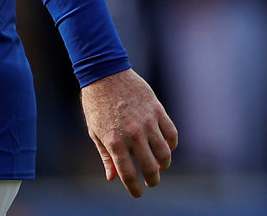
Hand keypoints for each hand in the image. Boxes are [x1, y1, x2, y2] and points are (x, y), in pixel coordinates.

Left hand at [80, 68, 177, 197]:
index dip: (134, 188)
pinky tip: (166, 148)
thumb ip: (106, 155)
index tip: (138, 193)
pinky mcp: (157, 110)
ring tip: (160, 166)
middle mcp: (133, 134)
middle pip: (150, 167)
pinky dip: (171, 145)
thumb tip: (112, 177)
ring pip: (165, 153)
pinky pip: (171, 134)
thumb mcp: (95, 131)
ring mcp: (147, 122)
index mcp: (115, 141)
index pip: (129, 174)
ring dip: (164, 164)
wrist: (105, 73)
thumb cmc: (96, 103)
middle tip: (152, 182)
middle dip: (153, 180)